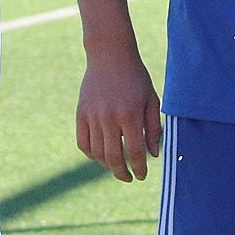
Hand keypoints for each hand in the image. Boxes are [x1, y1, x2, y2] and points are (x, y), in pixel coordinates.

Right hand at [75, 50, 161, 182]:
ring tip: (116, 167)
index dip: (139, 168)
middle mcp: (109, 118)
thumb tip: (153, 155)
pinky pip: (83, 143)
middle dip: (122, 173)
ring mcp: (92, 116)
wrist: (110, 56)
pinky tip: (100, 155)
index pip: (135, 152)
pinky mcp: (81, 113)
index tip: (142, 176)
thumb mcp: (151, 100)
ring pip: (97, 153)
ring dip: (107, 165)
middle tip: (128, 178)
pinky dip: (91, 154)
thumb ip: (153, 128)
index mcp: (130, 115)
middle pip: (114, 157)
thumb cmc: (135, 78)